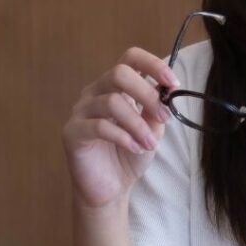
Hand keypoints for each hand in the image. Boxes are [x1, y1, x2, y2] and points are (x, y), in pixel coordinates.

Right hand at [62, 48, 178, 209]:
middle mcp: (95, 92)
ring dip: (138, 124)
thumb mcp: (151, 130)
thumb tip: (167, 91)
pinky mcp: (72, 132)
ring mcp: (81, 110)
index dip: (153, 65)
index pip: (130, 58)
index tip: (173, 83)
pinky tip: (134, 148)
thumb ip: (157, 109)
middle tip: (164, 117)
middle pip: (119, 73)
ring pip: (111, 101)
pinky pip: (99, 126)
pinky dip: (123, 137)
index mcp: (115, 86)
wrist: (110, 188)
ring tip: (150, 144)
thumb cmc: (129, 154)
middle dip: (147, 94)